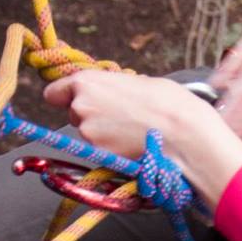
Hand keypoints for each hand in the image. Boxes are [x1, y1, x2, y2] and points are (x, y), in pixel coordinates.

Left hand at [43, 70, 241, 211]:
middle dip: (92, 115)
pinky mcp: (101, 158)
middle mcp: (81, 109)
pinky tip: (136, 145)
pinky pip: (102, 152)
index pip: (55, 92)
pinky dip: (114, 150)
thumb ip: (117, 86)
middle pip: (74, 113)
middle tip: (122, 116)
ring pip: (88, 134)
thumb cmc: (171, 104)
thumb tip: (115, 92)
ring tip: (134, 131)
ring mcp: (89, 136)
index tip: (74, 100)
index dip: (65, 96)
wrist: (186, 137)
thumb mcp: (142, 82)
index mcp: (88, 83)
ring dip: (105, 134)